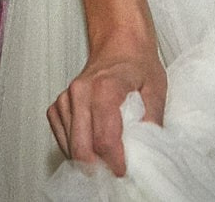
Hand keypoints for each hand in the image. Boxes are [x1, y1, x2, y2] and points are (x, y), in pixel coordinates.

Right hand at [47, 37, 166, 176]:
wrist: (119, 42)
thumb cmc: (137, 62)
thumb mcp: (156, 88)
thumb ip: (152, 119)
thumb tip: (146, 148)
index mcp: (105, 87)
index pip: (104, 138)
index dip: (114, 162)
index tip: (124, 171)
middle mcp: (80, 92)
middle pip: (81, 147)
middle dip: (98, 168)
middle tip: (114, 172)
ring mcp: (66, 98)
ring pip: (70, 146)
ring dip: (87, 160)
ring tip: (106, 159)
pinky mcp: (58, 105)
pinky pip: (61, 137)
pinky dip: (75, 148)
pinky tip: (92, 145)